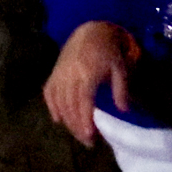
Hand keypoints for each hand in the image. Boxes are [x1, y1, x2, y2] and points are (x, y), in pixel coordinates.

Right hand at [42, 21, 138, 146]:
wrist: (90, 30)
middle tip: (87, 142)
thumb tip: (123, 110)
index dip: (85, 121)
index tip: (91, 137)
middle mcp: (69, 75)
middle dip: (77, 127)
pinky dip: (52, 107)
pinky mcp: (54, 72)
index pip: (83, 103)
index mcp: (86, 74)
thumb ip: (120, 89)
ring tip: (77, 133)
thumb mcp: (120, 67)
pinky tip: (58, 119)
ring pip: (58, 102)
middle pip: (70, 106)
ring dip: (67, 121)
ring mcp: (59, 74)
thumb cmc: (108, 50)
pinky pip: (48, 92)